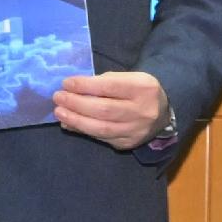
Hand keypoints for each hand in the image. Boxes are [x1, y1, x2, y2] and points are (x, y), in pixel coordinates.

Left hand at [53, 70, 170, 148]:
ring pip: (101, 128)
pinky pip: (101, 138)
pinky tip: (70, 124)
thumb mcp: (130, 77)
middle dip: (77, 104)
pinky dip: (83, 130)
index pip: (109, 87)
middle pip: (104, 109)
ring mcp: (134, 130)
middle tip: (58, 97)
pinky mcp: (127, 144)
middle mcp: (141, 111)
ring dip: (76, 120)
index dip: (85, 86)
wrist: (163, 114)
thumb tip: (75, 89)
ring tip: (59, 112)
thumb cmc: (139, 91)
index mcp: (143, 88)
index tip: (66, 83)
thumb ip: (106, 81)